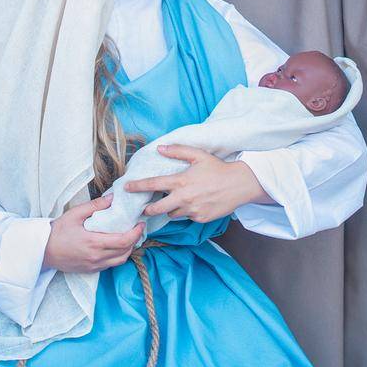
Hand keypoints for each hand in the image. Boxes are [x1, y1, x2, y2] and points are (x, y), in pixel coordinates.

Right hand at [43, 194, 143, 272]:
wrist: (43, 251)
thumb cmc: (57, 232)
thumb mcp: (75, 214)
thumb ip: (95, 206)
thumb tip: (112, 198)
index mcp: (94, 243)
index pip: (124, 241)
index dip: (136, 233)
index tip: (140, 223)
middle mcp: (97, 257)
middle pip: (126, 252)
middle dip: (135, 240)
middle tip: (137, 228)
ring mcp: (94, 265)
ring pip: (120, 260)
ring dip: (128, 249)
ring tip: (129, 237)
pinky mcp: (91, 270)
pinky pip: (111, 265)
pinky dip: (118, 256)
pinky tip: (116, 246)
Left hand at [125, 145, 271, 220]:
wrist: (239, 184)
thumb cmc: (218, 168)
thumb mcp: (198, 155)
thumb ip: (178, 151)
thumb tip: (160, 148)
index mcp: (181, 181)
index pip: (153, 185)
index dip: (138, 187)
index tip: (126, 188)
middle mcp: (184, 198)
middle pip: (157, 208)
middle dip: (147, 209)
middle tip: (143, 208)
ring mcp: (192, 210)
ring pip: (173, 213)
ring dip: (171, 209)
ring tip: (175, 202)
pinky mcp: (200, 219)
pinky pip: (188, 217)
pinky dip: (187, 211)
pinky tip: (194, 204)